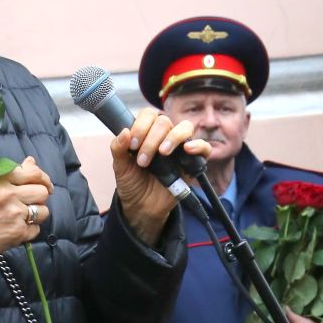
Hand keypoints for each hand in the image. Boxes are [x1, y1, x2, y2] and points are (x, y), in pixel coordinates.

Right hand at [0, 157, 53, 270]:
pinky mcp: (18, 232)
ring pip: (44, 211)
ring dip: (37, 215)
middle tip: (32, 203)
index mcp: (1, 180)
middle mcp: (10, 194)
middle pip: (42, 192)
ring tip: (23, 217)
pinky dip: (29, 231)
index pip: (33, 173)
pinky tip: (16, 229)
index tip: (45, 185)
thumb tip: (31, 161)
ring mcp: (15, 214)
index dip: (43, 179)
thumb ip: (11, 174)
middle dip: (40, 198)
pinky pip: (36, 229)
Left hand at [110, 108, 208, 243]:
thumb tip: (124, 131)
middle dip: (151, 140)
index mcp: (147, 132)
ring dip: (173, 137)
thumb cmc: (132, 183)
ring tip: (163, 153)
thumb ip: (118, 148)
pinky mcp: (193, 163)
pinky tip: (188, 149)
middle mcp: (165, 136)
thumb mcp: (120, 167)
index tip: (133, 145)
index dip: (141, 126)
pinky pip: (204, 147)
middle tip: (143, 161)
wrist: (141, 207)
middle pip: (164, 122)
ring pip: (185, 127)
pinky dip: (198, 145)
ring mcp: (180, 148)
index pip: (149, 114)